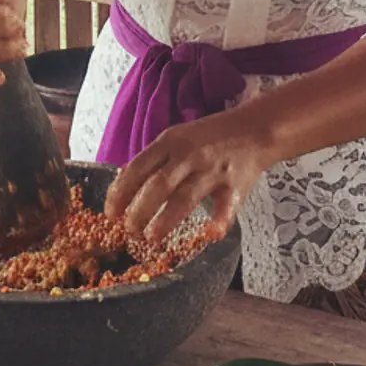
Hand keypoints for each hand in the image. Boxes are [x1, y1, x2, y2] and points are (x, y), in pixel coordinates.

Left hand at [104, 108, 272, 242]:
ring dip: (166, 220)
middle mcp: (189, 155)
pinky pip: (226, 206)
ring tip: (150, 237)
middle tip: (129, 230)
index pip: (138, 167)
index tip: (110, 212)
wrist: (255, 128)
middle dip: (140, 210)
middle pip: (158, 185)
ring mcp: (212, 170)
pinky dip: (219, 221)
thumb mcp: (177, 137)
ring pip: (185, 197)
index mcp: (170, 142)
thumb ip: (154, 159)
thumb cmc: (210, 137)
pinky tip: (209, 235)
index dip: (121, 191)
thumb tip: (124, 182)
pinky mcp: (234, 185)